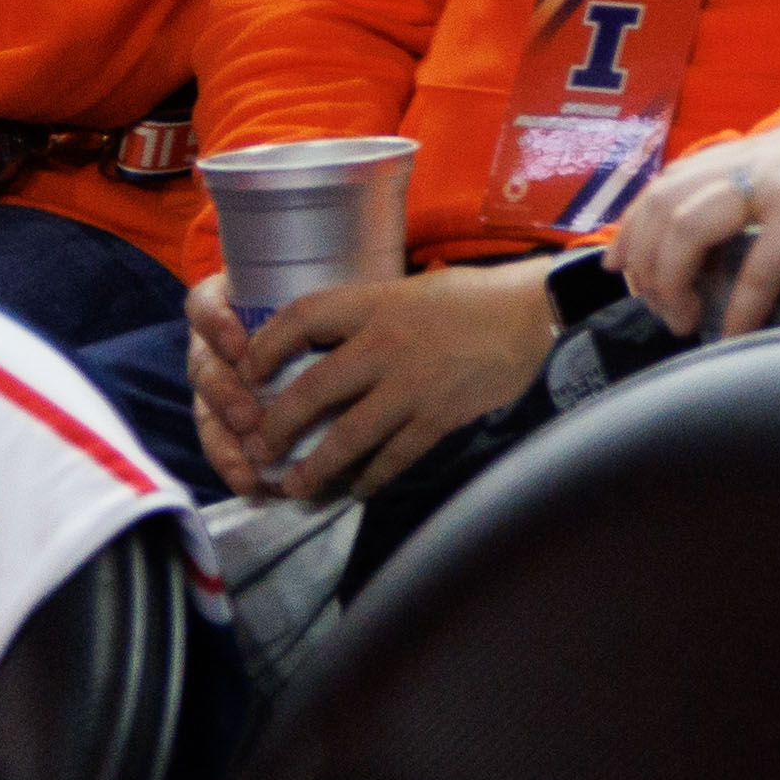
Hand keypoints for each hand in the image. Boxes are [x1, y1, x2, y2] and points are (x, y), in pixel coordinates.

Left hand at [203, 259, 559, 504]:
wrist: (533, 312)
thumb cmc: (473, 297)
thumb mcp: (411, 290)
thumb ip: (369, 316)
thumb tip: (323, 344)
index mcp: (377, 304)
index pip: (302, 317)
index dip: (264, 345)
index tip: (245, 369)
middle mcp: (387, 345)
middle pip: (313, 389)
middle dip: (278, 425)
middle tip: (259, 447)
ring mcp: (414, 385)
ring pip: (348, 435)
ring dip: (315, 466)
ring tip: (295, 486)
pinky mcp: (441, 415)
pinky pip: (396, 455)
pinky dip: (373, 476)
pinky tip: (359, 488)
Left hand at [614, 80, 779, 334]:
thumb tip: (776, 226)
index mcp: (767, 146)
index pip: (673, 178)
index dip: (635, 222)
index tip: (620, 265)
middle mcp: (763, 155)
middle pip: (665, 202)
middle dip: (642, 260)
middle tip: (656, 306)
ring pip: (688, 225)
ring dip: (673, 280)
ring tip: (683, 320)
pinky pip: (759, 264)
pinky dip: (740, 306)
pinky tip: (736, 333)